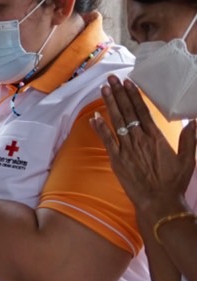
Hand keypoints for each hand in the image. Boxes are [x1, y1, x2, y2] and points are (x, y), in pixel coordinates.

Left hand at [92, 75, 195, 219]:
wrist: (158, 201)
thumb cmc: (174, 182)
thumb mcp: (188, 159)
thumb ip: (190, 139)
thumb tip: (195, 121)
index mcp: (156, 137)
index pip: (143, 111)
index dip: (134, 95)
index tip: (128, 83)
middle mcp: (139, 139)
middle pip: (127, 112)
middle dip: (119, 94)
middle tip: (110, 79)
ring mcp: (126, 149)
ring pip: (115, 122)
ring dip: (109, 104)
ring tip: (103, 89)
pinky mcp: (116, 159)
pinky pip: (106, 140)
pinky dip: (99, 128)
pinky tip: (93, 117)